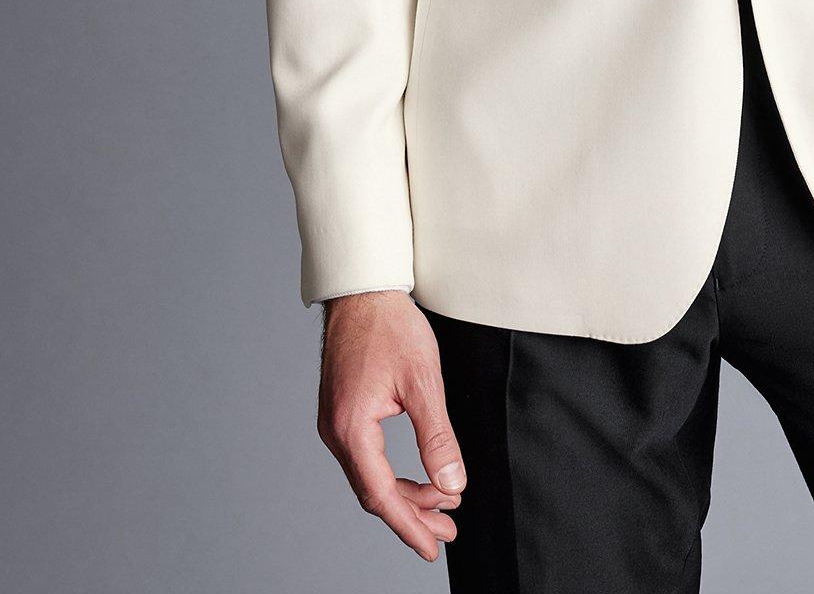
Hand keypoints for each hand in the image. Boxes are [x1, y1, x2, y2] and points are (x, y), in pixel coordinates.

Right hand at [316, 290, 465, 562]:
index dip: (409, 526)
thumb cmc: (390, 327)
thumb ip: (438, 437)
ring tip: (442, 507)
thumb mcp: (424, 382)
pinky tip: (420, 478)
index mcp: (352, 428)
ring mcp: (335, 424)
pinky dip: (394, 474)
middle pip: (374, 492)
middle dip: (412, 515)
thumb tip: (452, 484)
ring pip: (370, 477)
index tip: (432, 547)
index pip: (381, 495)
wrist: (363, 291)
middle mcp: (336, 432)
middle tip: (446, 532)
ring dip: (406, 495)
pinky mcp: (342, 414)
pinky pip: (367, 458)